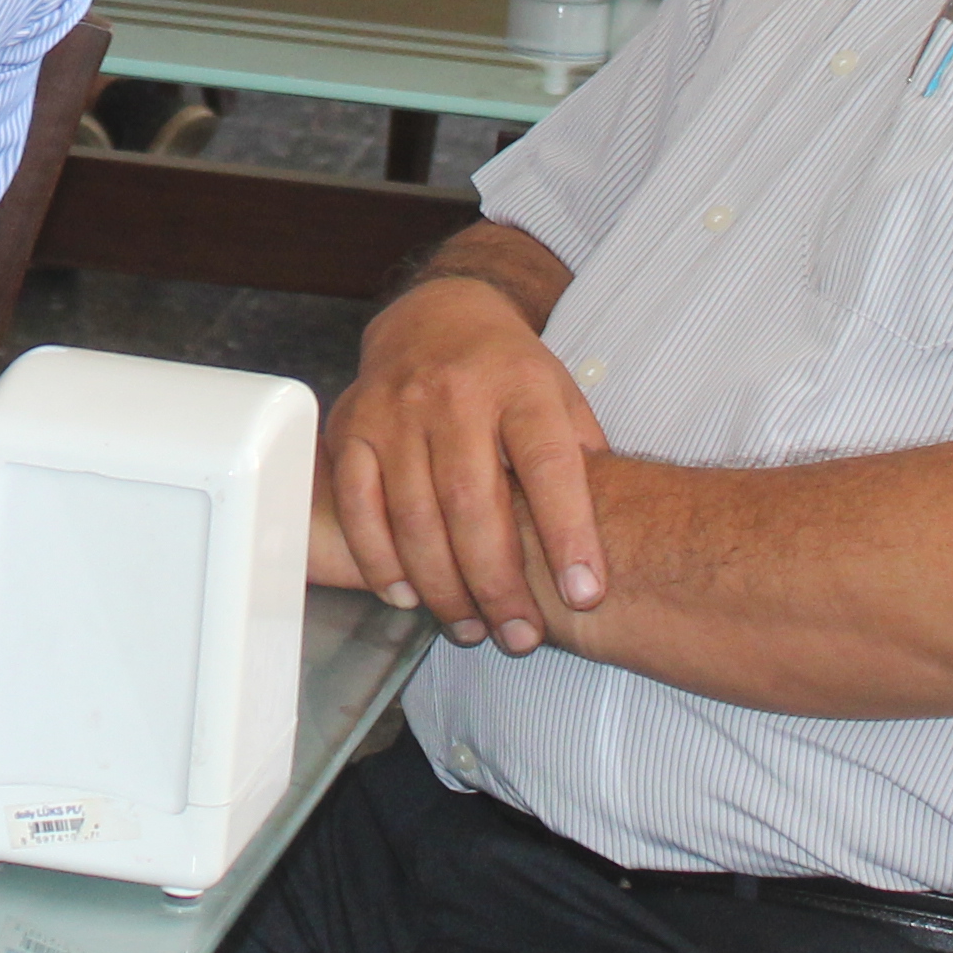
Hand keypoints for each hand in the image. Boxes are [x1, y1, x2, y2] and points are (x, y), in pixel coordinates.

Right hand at [314, 270, 612, 647]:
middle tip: (519, 637)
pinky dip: (380, 560)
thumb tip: (600, 545)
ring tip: (471, 629)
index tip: (584, 595)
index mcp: (521, 384)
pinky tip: (408, 596)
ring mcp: (395, 409)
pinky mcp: (352, 426)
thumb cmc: (509, 373)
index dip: (569, 534)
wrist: (434, 316)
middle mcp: (454, 393)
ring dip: (444, 587)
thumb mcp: (562, 395)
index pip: (550, 465)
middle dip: (498, 584)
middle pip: (474, 502)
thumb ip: (582, 462)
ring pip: (415, 515)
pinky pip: (359, 506)